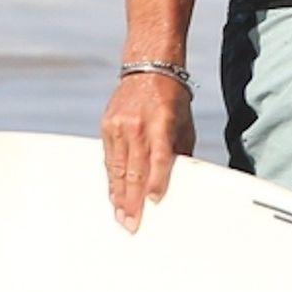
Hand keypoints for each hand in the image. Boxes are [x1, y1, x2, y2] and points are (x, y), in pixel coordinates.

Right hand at [100, 72, 194, 232]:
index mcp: (162, 123)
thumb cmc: (172, 99)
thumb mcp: (184, 124)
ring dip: (119, 195)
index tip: (154, 201)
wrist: (148, 67)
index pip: (159, 157)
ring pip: (118, 168)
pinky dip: (111, 179)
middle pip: (134, 169)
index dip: (157, 181)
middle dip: (133, 200)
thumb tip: (181, 181)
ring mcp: (119, 125)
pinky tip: (114, 194)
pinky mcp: (107, 125)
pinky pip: (109, 158)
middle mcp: (138, 125)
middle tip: (132, 223)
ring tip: (121, 216)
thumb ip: (180, 152)